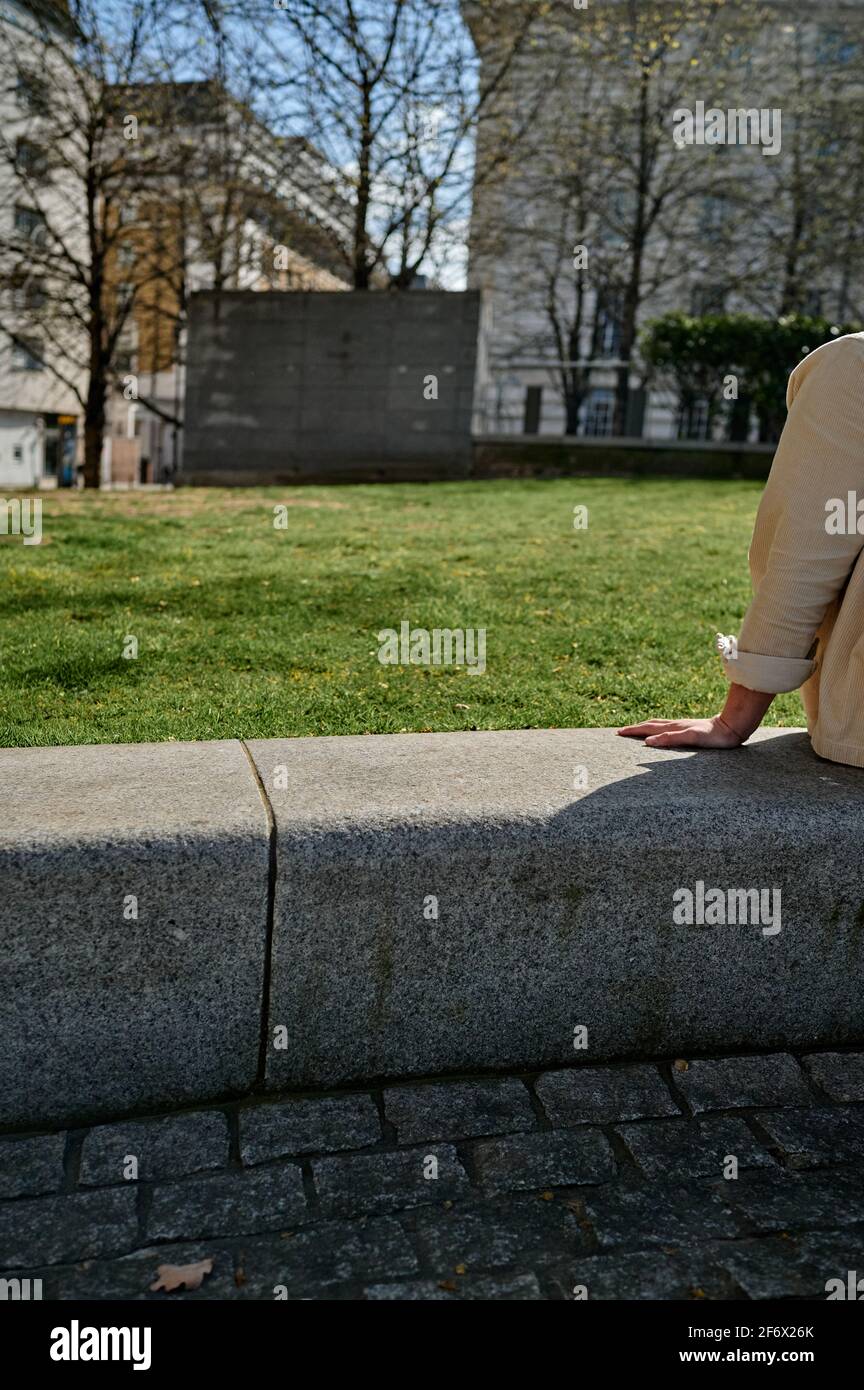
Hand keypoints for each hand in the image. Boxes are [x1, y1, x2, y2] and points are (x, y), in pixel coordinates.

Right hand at [617, 715, 745, 748]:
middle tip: (620, 731)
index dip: (633, 731)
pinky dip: (657, 729)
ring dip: (644, 727)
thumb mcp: (692, 738)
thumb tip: (648, 742)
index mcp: (673, 727)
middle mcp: (676, 725)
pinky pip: (667, 728)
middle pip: (650, 725)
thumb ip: (670, 739)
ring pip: (658, 724)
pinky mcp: (689, 728)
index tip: (619, 733)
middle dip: (634, 728)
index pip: (648, 728)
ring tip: (636, 729)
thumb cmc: (714, 736)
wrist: (732, 728)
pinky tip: (661, 732)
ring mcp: (682, 725)